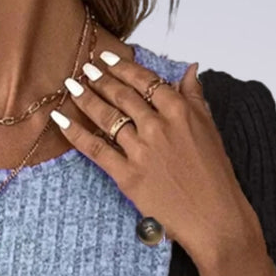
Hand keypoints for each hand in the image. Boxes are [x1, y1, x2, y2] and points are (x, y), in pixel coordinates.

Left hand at [49, 54, 257, 267]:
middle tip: (84, 68)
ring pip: (106, 117)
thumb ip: (195, 97)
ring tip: (72, 86)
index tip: (105, 58)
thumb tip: (189, 70)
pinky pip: (96, 149)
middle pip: (122, 95)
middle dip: (100, 79)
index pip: (145, 80)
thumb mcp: (210, 129)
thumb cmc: (214, 177)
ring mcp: (141, 150)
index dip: (122, 67)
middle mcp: (158, 126)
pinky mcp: (127, 175)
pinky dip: (76, 133)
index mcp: (180, 111)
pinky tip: (60, 119)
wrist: (213, 217)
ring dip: (86, 98)